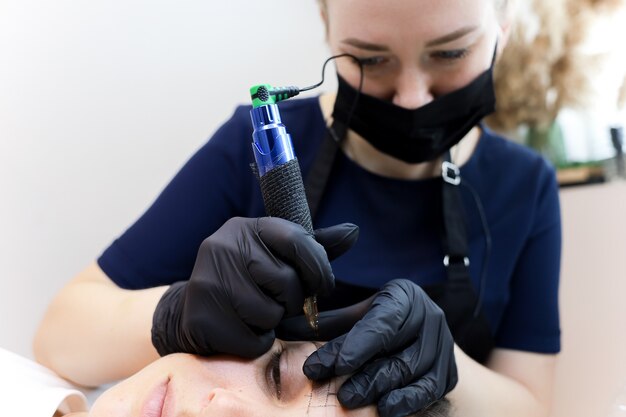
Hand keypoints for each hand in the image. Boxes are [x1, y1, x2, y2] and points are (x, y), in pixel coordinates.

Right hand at [151, 216, 358, 357]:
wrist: (192, 310)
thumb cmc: (247, 280)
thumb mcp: (276, 255)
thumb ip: (312, 247)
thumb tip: (353, 231)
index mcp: (247, 227)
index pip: (298, 240)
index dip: (318, 267)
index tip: (322, 285)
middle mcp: (224, 247)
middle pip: (287, 281)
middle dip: (292, 300)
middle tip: (278, 302)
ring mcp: (209, 282)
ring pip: (271, 313)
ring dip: (272, 323)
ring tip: (254, 314)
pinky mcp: (203, 317)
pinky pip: (254, 341)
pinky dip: (256, 342)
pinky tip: (241, 330)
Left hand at [302, 279, 457, 416]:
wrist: (421, 331)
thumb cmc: (377, 321)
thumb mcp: (353, 316)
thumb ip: (322, 324)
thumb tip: (279, 329)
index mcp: (404, 296)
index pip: (381, 322)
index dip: (356, 345)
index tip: (329, 366)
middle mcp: (430, 317)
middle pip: (397, 351)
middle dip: (365, 375)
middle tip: (339, 394)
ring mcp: (443, 346)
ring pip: (412, 373)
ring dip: (381, 391)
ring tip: (353, 402)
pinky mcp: (449, 372)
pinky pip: (429, 390)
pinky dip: (407, 402)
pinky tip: (385, 410)